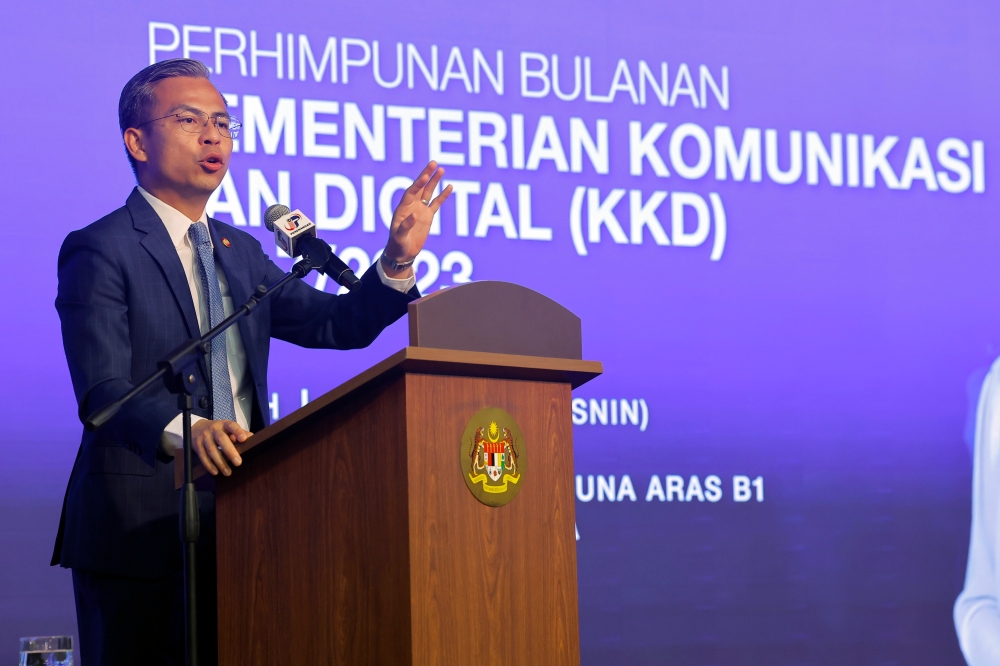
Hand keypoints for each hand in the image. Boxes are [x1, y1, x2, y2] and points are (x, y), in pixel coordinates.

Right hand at [191, 419, 250, 475]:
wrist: (197, 428)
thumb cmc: (218, 431)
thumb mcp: (228, 429)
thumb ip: (240, 433)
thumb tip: (252, 439)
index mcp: (224, 424)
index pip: (232, 426)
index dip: (237, 431)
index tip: (243, 439)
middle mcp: (214, 429)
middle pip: (221, 439)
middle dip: (230, 451)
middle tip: (238, 463)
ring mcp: (204, 437)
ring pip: (212, 450)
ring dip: (220, 462)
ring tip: (228, 472)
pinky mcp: (197, 445)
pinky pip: (203, 456)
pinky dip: (209, 465)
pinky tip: (216, 472)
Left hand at [382, 161, 452, 278]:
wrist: (402, 253)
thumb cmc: (397, 245)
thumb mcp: (399, 237)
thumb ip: (405, 226)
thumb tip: (414, 215)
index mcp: (402, 209)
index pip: (411, 192)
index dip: (418, 184)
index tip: (425, 176)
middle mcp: (411, 206)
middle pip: (420, 187)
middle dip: (426, 175)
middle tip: (433, 163)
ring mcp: (420, 209)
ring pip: (428, 192)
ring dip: (434, 181)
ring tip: (441, 169)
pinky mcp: (427, 216)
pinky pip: (436, 203)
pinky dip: (442, 195)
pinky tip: (449, 186)